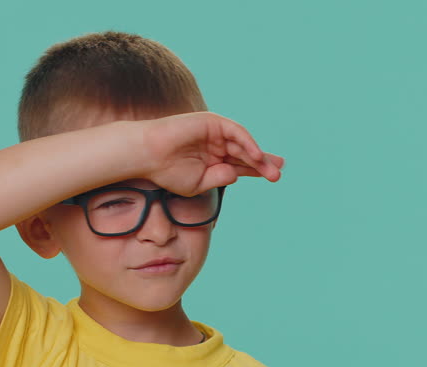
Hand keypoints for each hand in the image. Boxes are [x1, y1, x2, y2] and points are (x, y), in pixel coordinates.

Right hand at [139, 112, 284, 196]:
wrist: (148, 155)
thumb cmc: (167, 171)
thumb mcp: (198, 184)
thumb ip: (219, 179)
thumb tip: (237, 175)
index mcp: (213, 160)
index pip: (240, 164)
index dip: (257, 169)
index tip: (273, 177)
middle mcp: (216, 145)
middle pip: (245, 153)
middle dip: (263, 164)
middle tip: (278, 174)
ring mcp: (214, 132)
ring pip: (242, 144)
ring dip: (258, 156)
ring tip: (271, 170)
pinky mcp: (211, 122)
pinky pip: (235, 132)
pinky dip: (247, 143)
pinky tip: (256, 156)